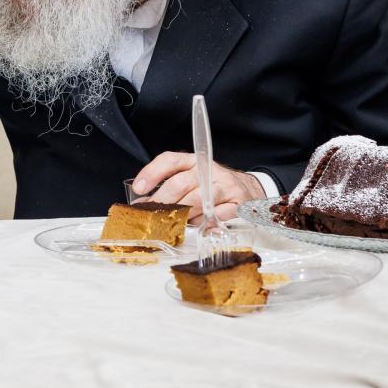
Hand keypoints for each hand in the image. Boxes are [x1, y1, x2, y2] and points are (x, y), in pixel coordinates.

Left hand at [131, 152, 264, 221]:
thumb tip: (143, 205)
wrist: (248, 190)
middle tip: (151, 215)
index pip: (170, 160)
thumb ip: (169, 188)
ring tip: (172, 223)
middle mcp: (209, 170)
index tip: (139, 188)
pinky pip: (215, 216)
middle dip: (161, 202)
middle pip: (179, 183)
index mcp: (194, 161)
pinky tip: (196, 227)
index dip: (152, 173)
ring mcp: (225, 186)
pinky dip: (203, 224)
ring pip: (196, 200)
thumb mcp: (192, 179)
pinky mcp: (237, 203)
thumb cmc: (213, 186)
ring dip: (181, 215)